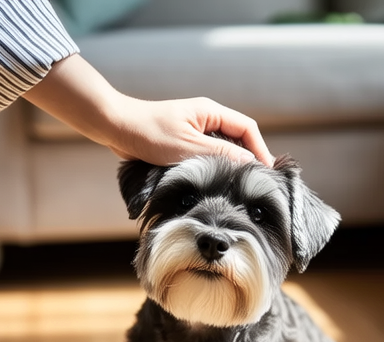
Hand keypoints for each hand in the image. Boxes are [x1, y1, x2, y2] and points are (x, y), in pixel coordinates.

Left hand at [24, 55, 273, 166]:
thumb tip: (249, 164)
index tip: (267, 171)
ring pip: (221, 149)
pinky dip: (213, 167)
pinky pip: (206, 155)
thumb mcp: (188, 148)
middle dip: (248, 159)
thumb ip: (220, 155)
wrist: (115, 128)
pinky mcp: (182, 143)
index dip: (260, 149)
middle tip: (255, 183)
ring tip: (237, 186)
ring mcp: (193, 130)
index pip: (247, 128)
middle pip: (238, 139)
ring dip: (229, 166)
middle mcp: (205, 119)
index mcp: (210, 112)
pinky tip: (214, 183)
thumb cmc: (149, 134)